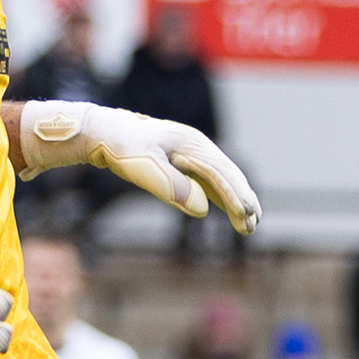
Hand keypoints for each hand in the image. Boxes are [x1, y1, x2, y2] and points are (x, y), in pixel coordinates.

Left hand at [13, 103, 259, 233]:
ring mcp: (191, 153)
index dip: (235, 196)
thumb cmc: (123, 148)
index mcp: (191, 144)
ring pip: (221, 179)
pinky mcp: (183, 161)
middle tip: (253, 226)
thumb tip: (203, 209)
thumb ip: (173, 187)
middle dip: (243, 200)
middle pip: (228, 175)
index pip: (221, 173)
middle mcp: (197, 146)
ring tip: (248, 224)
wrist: (104, 133)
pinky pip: (208, 180)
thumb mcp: (145, 168)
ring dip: (235, 200)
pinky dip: (221, 195)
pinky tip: (228, 210)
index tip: (247, 215)